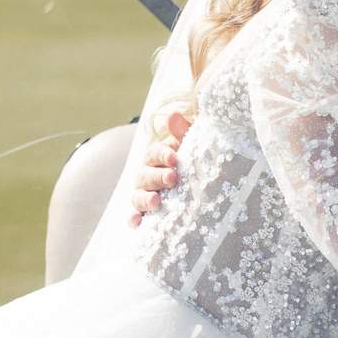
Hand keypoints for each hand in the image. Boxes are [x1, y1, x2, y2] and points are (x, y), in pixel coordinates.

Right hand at [127, 109, 189, 223]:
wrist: (203, 189)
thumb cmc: (195, 162)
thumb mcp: (192, 147)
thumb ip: (183, 132)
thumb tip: (174, 115)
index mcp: (157, 157)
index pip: (153, 152)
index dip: (162, 154)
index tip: (175, 158)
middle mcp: (147, 175)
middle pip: (144, 175)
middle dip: (157, 176)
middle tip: (172, 178)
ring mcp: (145, 195)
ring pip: (137, 196)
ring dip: (145, 199)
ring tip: (156, 202)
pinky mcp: (146, 214)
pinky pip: (137, 217)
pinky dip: (134, 219)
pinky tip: (136, 223)